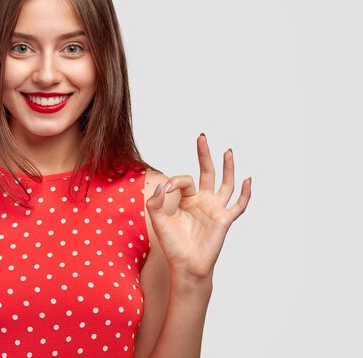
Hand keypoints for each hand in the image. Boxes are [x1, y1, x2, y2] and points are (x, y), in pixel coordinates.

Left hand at [146, 134, 251, 281]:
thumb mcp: (158, 219)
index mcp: (187, 200)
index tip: (165, 190)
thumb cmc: (173, 244)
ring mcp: (215, 209)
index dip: (174, 181)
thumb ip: (155, 202)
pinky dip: (245, 194)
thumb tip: (162, 186)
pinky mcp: (224, 220)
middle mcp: (203, 201)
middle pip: (207, 172)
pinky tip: (248, 180)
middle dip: (204, 154)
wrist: (185, 265)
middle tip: (202, 137)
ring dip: (227, 167)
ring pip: (225, 184)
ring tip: (228, 151)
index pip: (184, 180)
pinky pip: (238, 205)